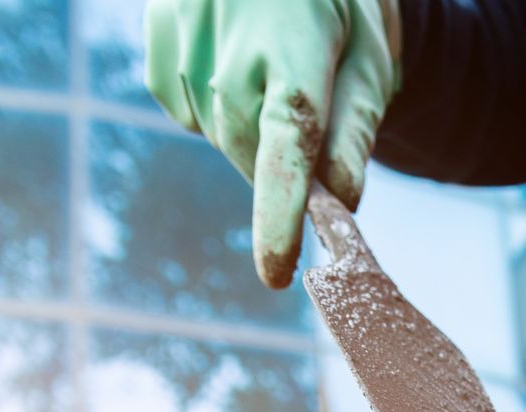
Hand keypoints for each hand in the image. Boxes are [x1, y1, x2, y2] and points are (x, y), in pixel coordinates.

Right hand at [144, 0, 399, 287]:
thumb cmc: (344, 12)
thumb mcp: (368, 63)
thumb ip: (355, 133)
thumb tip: (338, 204)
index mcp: (297, 30)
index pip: (288, 135)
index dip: (280, 211)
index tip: (275, 272)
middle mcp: (229, 24)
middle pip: (248, 146)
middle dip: (279, 165)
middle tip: (306, 133)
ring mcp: (183, 26)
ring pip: (216, 134)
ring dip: (248, 134)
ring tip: (270, 75)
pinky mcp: (156, 36)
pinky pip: (186, 112)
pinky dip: (214, 112)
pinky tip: (234, 67)